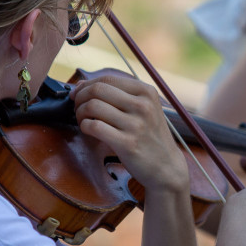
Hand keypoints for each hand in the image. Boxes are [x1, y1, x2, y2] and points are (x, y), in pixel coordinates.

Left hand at [70, 75, 188, 191]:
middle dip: (80, 97)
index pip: (108, 79)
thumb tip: (81, 84)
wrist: (166, 167)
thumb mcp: (144, 109)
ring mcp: (136, 125)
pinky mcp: (127, 143)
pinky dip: (84, 127)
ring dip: (80, 112)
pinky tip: (88, 130)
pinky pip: (94, 127)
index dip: (87, 85)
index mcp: (147, 92)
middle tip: (78, 107)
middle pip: (98, 90)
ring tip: (83, 119)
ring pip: (93, 106)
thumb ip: (117, 95)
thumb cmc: (149, 136)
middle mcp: (143, 105)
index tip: (78, 94)